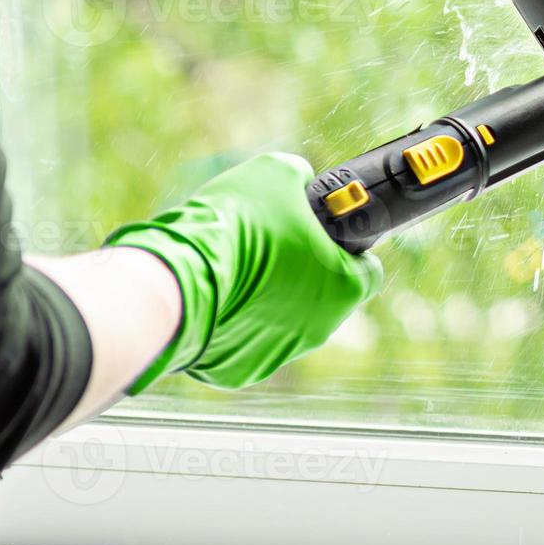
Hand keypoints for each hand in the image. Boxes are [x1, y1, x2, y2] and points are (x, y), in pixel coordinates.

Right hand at [105, 153, 383, 392]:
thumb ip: (298, 178)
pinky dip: (235, 323)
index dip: (346, 249)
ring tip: (235, 270)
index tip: (322, 235)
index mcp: (345, 286)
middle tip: (271, 247)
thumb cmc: (235, 225)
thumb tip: (298, 180)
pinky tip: (216, 298)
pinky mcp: (241, 370)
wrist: (177, 276)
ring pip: (284, 322)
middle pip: (323, 297)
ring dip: (269, 299)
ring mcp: (282, 353)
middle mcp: (322, 328)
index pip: (366, 271)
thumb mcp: (275, 174)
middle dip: (303, 273)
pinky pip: (245, 342)